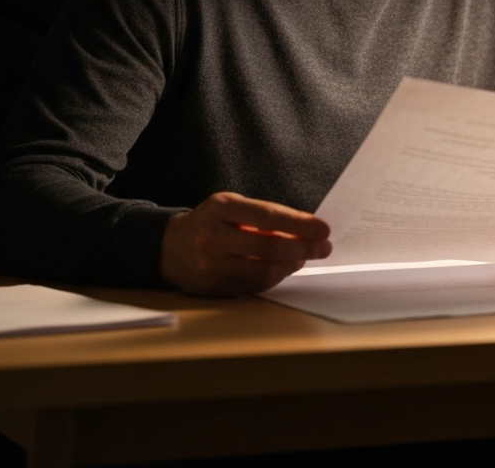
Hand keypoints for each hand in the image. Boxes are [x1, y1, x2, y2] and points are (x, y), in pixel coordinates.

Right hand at [159, 191, 330, 296]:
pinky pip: (254, 286)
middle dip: (303, 248)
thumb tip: (306, 228)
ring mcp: (211, 267)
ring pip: (264, 271)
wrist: (170, 247)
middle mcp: (213, 238)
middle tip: (323, 247)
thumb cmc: (212, 221)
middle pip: (269, 248)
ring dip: (292, 265)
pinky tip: (284, 268)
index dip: (300, 225)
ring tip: (304, 256)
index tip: (324, 229)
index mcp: (220, 209)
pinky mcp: (213, 289)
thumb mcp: (232, 206)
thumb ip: (265, 215)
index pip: (268, 217)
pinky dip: (275, 277)